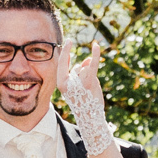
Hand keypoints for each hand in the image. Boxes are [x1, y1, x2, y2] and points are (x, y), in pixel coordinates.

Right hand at [62, 40, 113, 155]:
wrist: (90, 116)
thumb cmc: (82, 101)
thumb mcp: (76, 86)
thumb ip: (80, 70)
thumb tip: (87, 60)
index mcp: (61, 83)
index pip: (62, 63)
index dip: (66, 51)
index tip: (69, 41)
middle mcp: (68, 82)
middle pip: (77, 68)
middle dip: (83, 75)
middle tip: (84, 91)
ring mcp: (79, 81)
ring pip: (86, 69)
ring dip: (90, 77)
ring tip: (90, 90)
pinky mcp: (89, 81)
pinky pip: (92, 64)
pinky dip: (95, 54)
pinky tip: (96, 45)